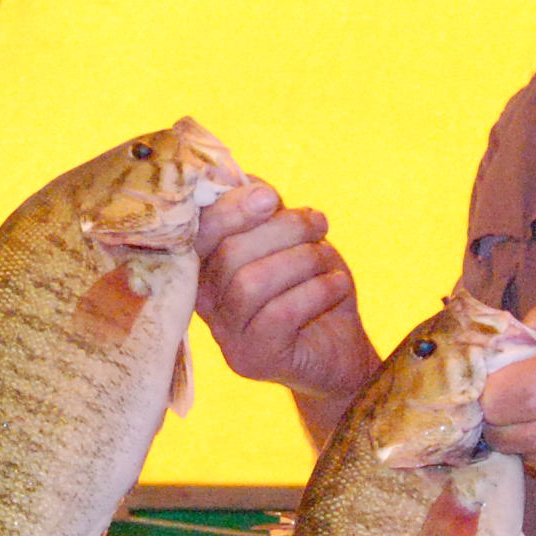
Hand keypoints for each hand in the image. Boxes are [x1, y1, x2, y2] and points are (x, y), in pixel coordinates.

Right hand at [193, 180, 377, 410]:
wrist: (340, 354)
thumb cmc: (311, 290)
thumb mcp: (289, 243)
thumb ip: (261, 212)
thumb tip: (238, 176)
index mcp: (206, 270)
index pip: (196, 234)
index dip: (229, 209)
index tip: (271, 196)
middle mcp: (206, 305)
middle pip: (228, 254)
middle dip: (281, 230)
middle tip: (318, 224)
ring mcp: (226, 337)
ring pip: (250, 283)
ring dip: (301, 259)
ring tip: (329, 259)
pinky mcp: (253, 359)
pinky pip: (279, 315)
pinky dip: (315, 291)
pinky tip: (336, 285)